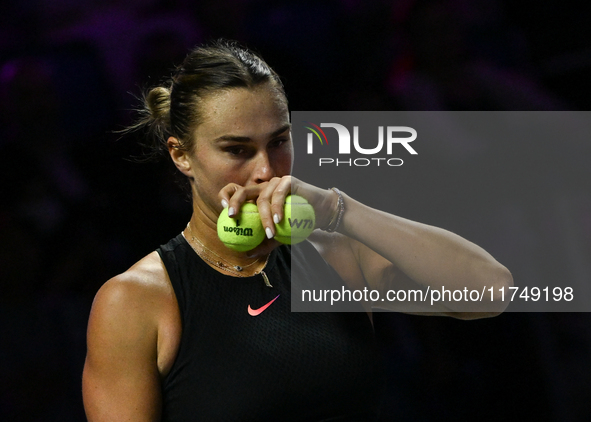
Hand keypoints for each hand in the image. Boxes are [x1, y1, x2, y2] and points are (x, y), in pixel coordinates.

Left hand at [218, 176, 337, 254]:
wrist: (322, 213)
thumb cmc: (299, 223)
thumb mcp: (280, 236)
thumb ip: (264, 243)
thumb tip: (247, 254)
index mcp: (257, 196)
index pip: (236, 192)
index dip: (226, 197)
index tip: (225, 213)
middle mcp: (264, 187)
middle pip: (243, 191)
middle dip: (235, 203)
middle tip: (233, 217)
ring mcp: (276, 182)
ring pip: (263, 197)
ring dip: (264, 217)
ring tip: (269, 233)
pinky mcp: (289, 181)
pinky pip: (279, 195)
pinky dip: (277, 208)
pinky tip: (278, 220)